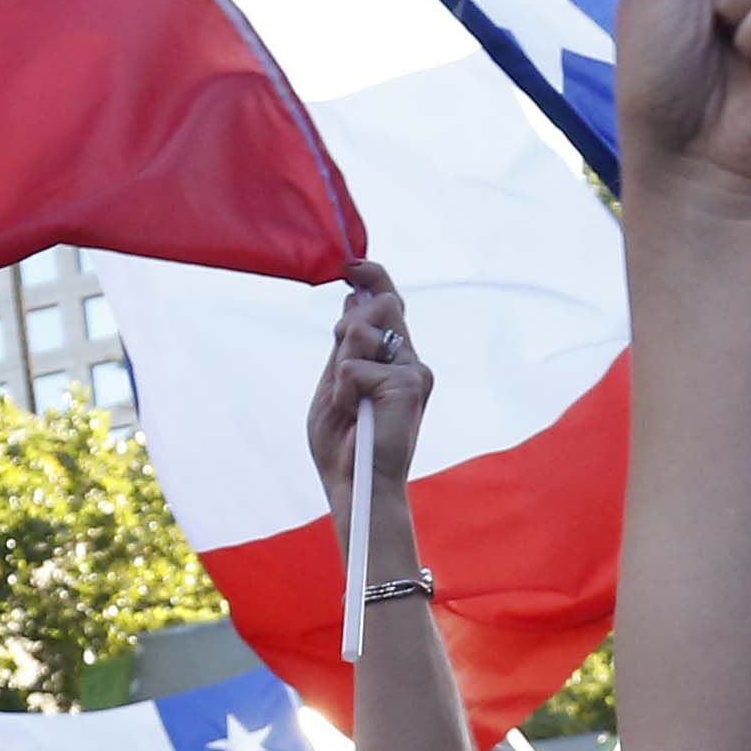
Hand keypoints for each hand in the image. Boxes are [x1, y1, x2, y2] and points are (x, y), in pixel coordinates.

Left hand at [307, 266, 435, 524]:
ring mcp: (413, 370)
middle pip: (380, 304)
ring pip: (363, 331)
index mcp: (391, 358)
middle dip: (348, 330)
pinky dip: (343, 390)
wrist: (355, 484)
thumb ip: (347, 345)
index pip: (388, 301)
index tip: (350, 266)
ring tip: (349, 404)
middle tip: (344, 376)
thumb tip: (354, 298)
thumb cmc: (343, 444)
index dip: (372, 276)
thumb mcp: (336, 383)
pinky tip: (356, 415)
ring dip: (342, 366)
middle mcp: (409, 359)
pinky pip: (354, 365)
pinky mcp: (410, 383)